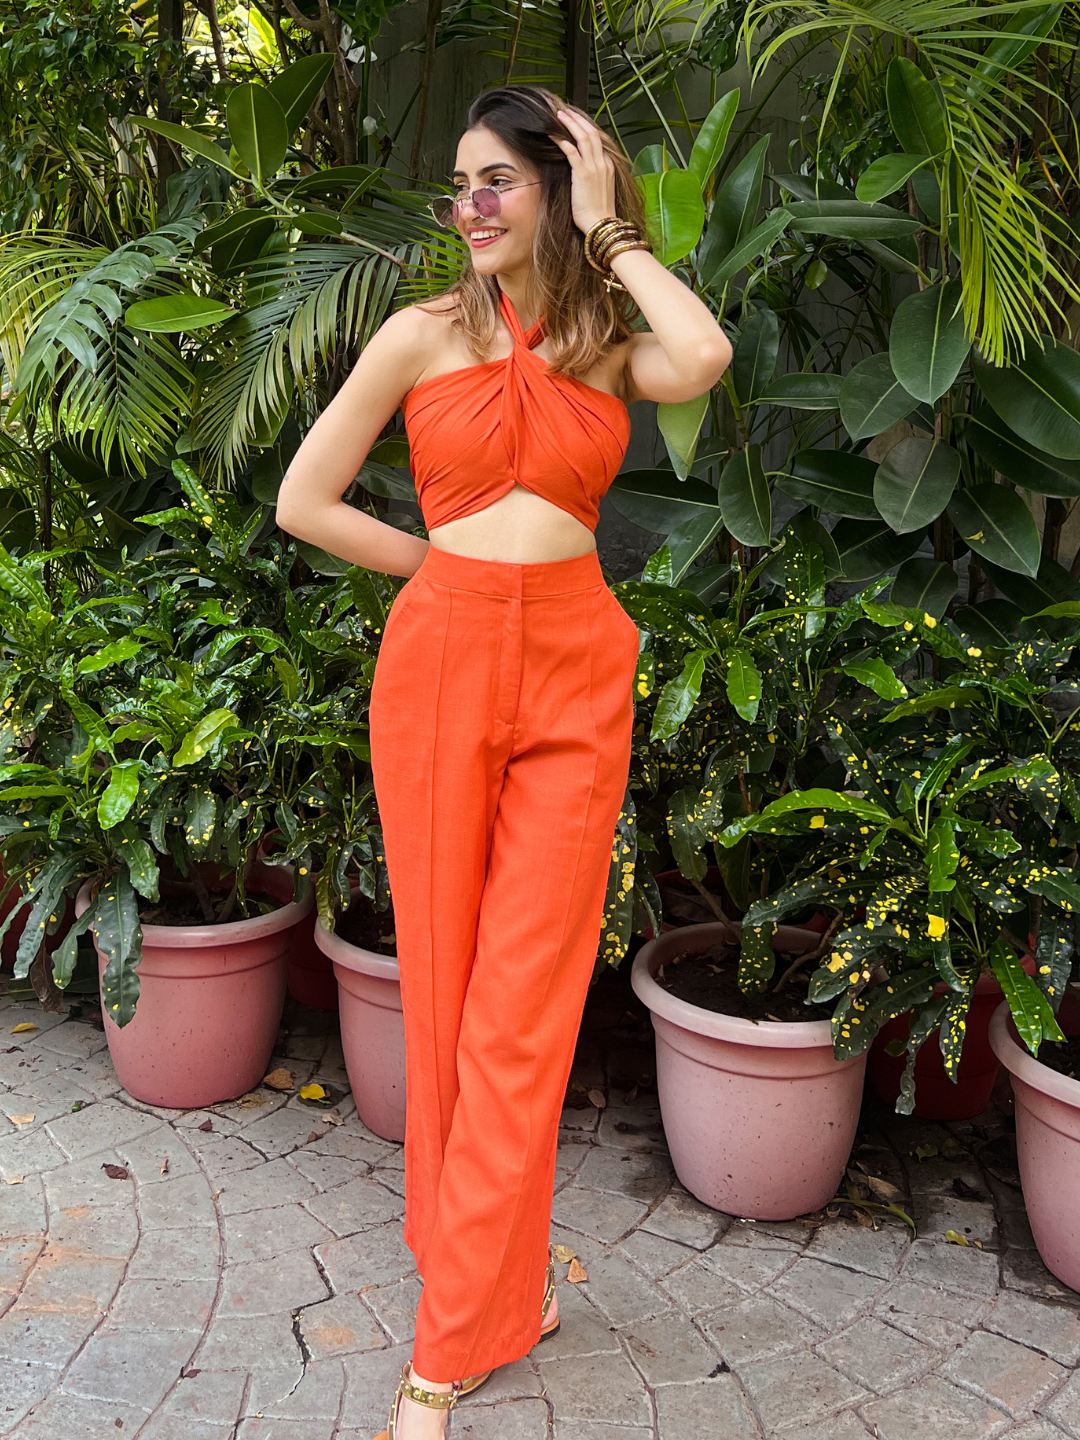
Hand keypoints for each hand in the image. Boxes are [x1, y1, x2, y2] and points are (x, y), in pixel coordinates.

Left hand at [553, 108, 617, 234]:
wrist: (602, 225)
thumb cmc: (599, 214)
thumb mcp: (600, 192)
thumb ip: (594, 178)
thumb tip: (582, 175)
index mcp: (608, 166)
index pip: (597, 140)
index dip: (585, 128)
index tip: (575, 122)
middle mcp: (603, 162)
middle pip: (591, 132)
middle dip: (578, 120)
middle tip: (566, 112)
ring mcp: (594, 167)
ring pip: (583, 136)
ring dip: (570, 124)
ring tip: (559, 116)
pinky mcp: (583, 174)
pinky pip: (571, 151)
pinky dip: (562, 140)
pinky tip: (552, 135)